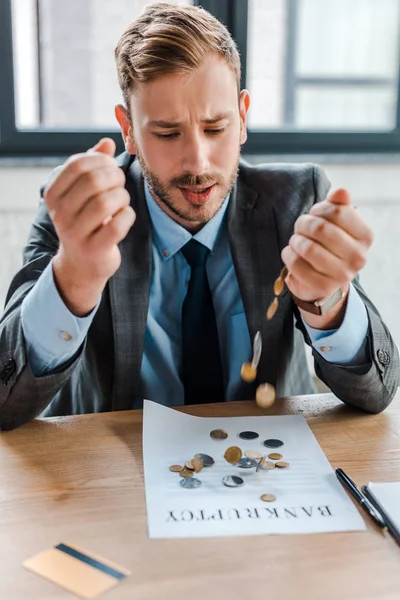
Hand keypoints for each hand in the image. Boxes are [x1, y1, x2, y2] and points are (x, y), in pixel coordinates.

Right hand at [44, 138, 135, 315]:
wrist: (83, 262)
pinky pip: (118, 225)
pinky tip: (125, 216)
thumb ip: (92, 166)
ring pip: (106, 202)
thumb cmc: (86, 220)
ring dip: (122, 197)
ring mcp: (76, 234)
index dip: (101, 161)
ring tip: (123, 201)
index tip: (111, 167)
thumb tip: (107, 143)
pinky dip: (128, 216)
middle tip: (120, 184)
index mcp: (53, 194)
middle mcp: (60, 214)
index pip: (78, 165)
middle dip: (115, 177)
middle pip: (93, 181)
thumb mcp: (82, 192)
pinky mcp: (95, 250)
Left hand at [281, 188, 372, 326]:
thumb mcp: (337, 222)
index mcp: (365, 236)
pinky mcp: (322, 286)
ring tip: (296, 241)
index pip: (338, 211)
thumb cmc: (329, 243)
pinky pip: (296, 264)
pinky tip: (292, 253)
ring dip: (295, 240)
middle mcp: (358, 257)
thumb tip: (340, 192)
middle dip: (303, 223)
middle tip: (300, 226)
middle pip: (320, 228)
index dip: (319, 209)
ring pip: (307, 247)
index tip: (314, 214)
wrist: (324, 277)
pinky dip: (288, 254)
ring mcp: (342, 275)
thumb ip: (338, 205)